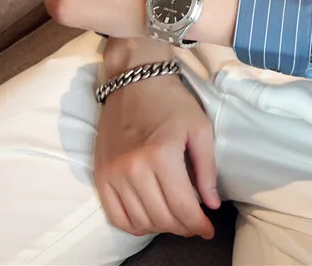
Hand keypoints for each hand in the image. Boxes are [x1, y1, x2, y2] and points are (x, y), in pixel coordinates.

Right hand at [94, 49, 219, 239]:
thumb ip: (207, 169)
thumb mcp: (200, 128)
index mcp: (163, 154)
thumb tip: (211, 205)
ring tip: (176, 220)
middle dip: (182, 227)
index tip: (208, 230)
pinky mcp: (101, 175)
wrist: (135, 80)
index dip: (198, 224)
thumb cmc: (173, 102)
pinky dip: (134, 225)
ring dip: (160, 227)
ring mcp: (114, 173)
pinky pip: (116, 216)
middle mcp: (135, 168)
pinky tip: (150, 220)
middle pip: (161, 217)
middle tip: (195, 225)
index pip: (182, 206)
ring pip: (139, 220)